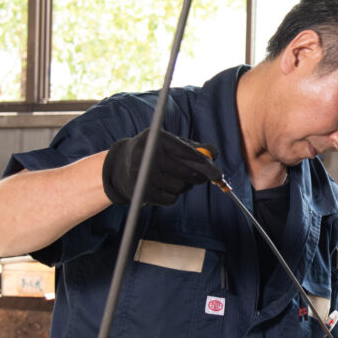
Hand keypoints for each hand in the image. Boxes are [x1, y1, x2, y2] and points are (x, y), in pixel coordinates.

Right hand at [101, 129, 222, 205]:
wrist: (120, 167)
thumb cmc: (155, 153)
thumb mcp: (171, 144)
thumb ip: (194, 148)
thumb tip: (214, 153)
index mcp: (156, 137)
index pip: (185, 151)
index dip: (204, 163)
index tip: (217, 173)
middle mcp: (147, 154)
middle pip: (185, 171)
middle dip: (199, 177)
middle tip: (205, 178)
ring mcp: (143, 174)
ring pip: (179, 187)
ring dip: (184, 186)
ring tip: (175, 179)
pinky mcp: (141, 192)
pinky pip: (170, 199)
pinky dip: (172, 196)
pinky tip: (163, 188)